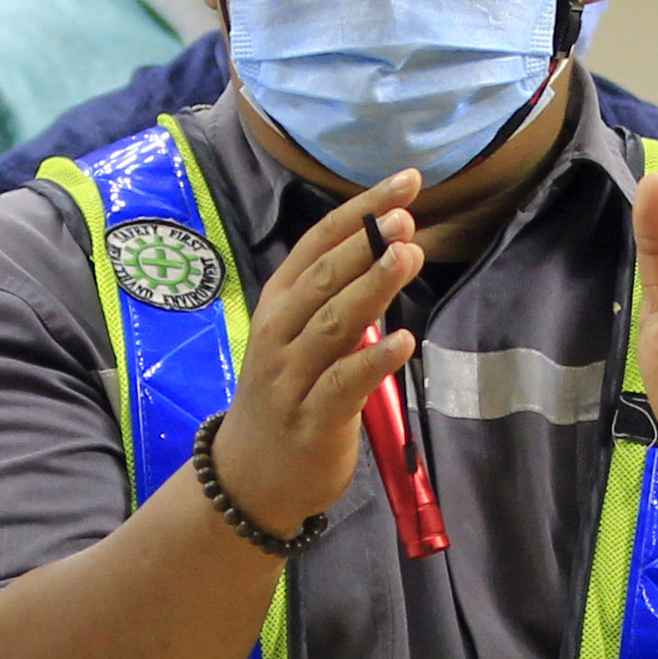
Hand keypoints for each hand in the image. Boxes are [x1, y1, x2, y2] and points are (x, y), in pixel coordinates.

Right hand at [204, 172, 423, 527]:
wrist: (250, 475)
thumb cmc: (284, 395)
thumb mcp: (297, 337)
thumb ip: (333, 297)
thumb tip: (388, 246)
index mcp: (277, 306)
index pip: (315, 245)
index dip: (359, 211)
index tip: (404, 183)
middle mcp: (278, 335)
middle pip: (321, 279)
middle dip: (364, 244)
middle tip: (406, 216)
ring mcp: (291, 377)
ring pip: (332, 324)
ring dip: (371, 288)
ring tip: (408, 256)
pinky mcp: (312, 419)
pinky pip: (343, 384)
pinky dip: (372, 361)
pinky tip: (404, 341)